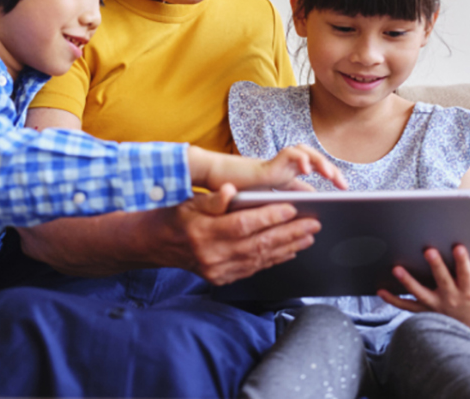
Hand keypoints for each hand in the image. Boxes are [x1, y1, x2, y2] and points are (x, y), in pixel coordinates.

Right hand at [18, 184, 322, 283]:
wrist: (154, 245)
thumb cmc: (174, 217)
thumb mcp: (189, 201)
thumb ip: (212, 198)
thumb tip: (231, 191)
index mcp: (206, 234)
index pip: (246, 225)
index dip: (271, 217)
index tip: (293, 208)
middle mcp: (213, 256)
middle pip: (260, 244)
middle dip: (290, 233)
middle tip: (314, 223)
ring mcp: (218, 270)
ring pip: (261, 258)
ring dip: (288, 247)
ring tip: (309, 236)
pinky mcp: (222, 278)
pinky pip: (254, 269)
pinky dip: (274, 258)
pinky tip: (289, 250)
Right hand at [189, 144, 346, 191]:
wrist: (215, 182)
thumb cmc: (237, 192)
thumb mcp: (266, 201)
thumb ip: (283, 202)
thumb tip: (302, 215)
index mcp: (286, 176)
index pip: (314, 171)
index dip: (331, 177)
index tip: (344, 190)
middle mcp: (284, 167)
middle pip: (314, 159)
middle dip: (331, 171)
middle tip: (343, 185)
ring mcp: (277, 163)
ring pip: (306, 152)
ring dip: (321, 162)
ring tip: (330, 175)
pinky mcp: (269, 163)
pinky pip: (290, 153)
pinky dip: (301, 158)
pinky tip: (308, 169)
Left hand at [377, 246, 469, 332]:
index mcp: (469, 288)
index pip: (465, 273)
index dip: (463, 261)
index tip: (458, 247)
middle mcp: (452, 298)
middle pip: (443, 280)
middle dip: (436, 266)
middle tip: (428, 250)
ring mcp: (437, 305)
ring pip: (420, 293)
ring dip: (408, 282)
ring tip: (396, 269)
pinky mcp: (425, 310)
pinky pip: (407, 306)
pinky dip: (393, 300)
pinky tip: (380, 291)